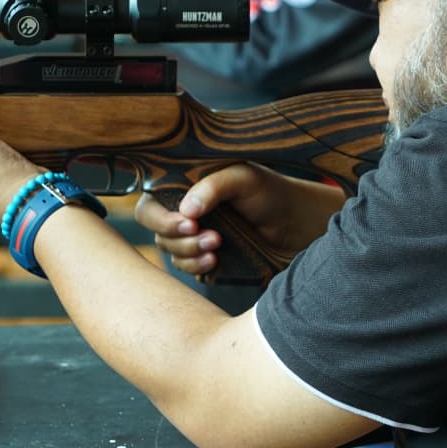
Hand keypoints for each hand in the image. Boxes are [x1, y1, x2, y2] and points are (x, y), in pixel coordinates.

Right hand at [134, 163, 343, 275]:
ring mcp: (193, 238)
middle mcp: (184, 213)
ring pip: (171, 254)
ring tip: (218, 247)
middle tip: (211, 237)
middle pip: (157, 233)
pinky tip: (216, 260)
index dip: (161, 219)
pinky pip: (187, 269)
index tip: (189, 223)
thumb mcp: (243, 178)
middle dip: (179, 239)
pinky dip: (197, 267)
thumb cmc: (270, 192)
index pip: (150, 205)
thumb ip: (213, 187)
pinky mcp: (205, 259)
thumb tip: (186, 210)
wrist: (297, 223)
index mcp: (185, 188)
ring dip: (190, 254)